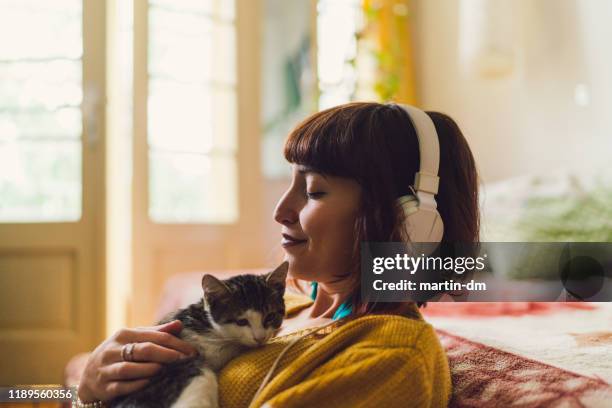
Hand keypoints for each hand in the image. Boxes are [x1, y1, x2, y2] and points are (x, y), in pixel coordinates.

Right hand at [77, 320, 198, 402]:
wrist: (88, 377)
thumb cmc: (119, 354)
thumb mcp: (134, 339)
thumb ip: (156, 332)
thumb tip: (179, 324)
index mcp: (124, 334)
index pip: (154, 336)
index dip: (175, 343)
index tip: (191, 351)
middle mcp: (113, 350)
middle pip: (143, 349)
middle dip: (166, 354)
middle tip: (184, 359)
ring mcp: (106, 369)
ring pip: (129, 368)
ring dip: (150, 368)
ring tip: (166, 369)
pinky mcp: (104, 387)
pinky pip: (121, 386)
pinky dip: (136, 384)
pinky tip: (150, 382)